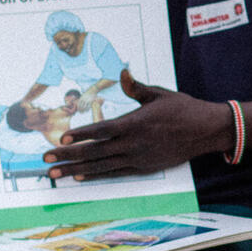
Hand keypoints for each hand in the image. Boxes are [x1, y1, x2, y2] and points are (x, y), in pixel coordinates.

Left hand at [44, 70, 226, 180]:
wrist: (205, 131)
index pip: (102, 130)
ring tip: (55, 174)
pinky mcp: (143, 167)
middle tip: (46, 160)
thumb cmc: (182, 109)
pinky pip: (114, 173)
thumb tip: (122, 73)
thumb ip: (136, 87)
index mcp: (135, 123)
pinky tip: (79, 177)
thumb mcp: (159, 94)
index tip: (62, 138)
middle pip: (94, 151)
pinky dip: (96, 175)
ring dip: (75, 169)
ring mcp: (137, 158)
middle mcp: (133, 144)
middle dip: (67, 155)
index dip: (81, 135)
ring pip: (100, 166)